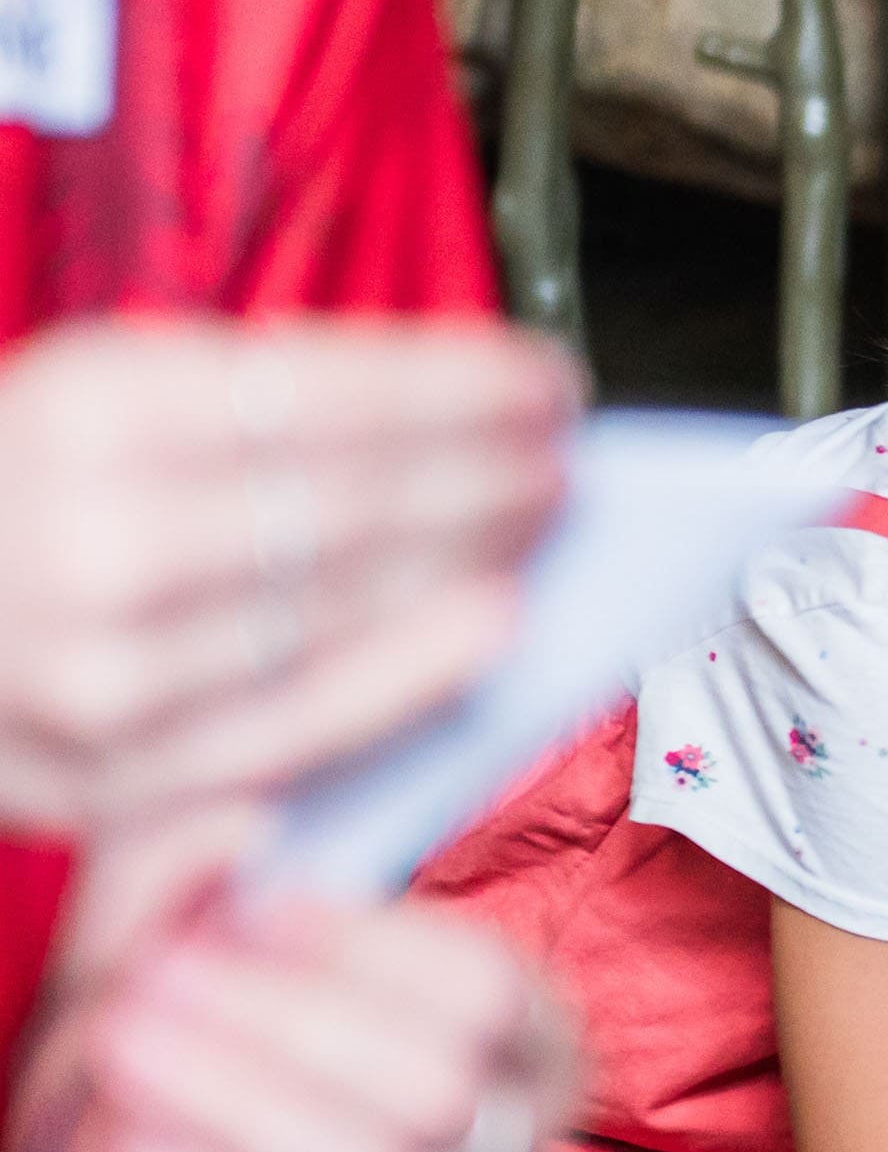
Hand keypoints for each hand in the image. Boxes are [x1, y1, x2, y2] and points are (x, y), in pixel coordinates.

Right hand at [0, 319, 574, 832]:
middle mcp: (97, 535)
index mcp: (85, 409)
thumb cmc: (2, 499)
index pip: (330, 394)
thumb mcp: (84, 398)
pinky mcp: (116, 770)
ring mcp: (107, 667)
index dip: (465, 389)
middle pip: (358, 501)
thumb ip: (242, 401)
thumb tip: (440, 403)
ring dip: (472, 562)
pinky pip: (300, 721)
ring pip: (346, 610)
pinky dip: (410, 675)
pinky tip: (488, 630)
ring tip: (541, 525)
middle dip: (490, 474)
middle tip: (566, 455)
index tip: (545, 381)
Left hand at [21, 896, 576, 1151]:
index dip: (370, 950)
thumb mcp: (241, 913)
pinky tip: (134, 1146)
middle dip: (280, 1029)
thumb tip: (232, 842)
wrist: (177, 1131)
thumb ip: (236, 858)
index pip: (489, 997)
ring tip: (128, 1045)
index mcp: (535, 1048)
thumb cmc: (237, 1012)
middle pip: (435, 1099)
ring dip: (233, 1109)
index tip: (261, 909)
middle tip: (158, 976)